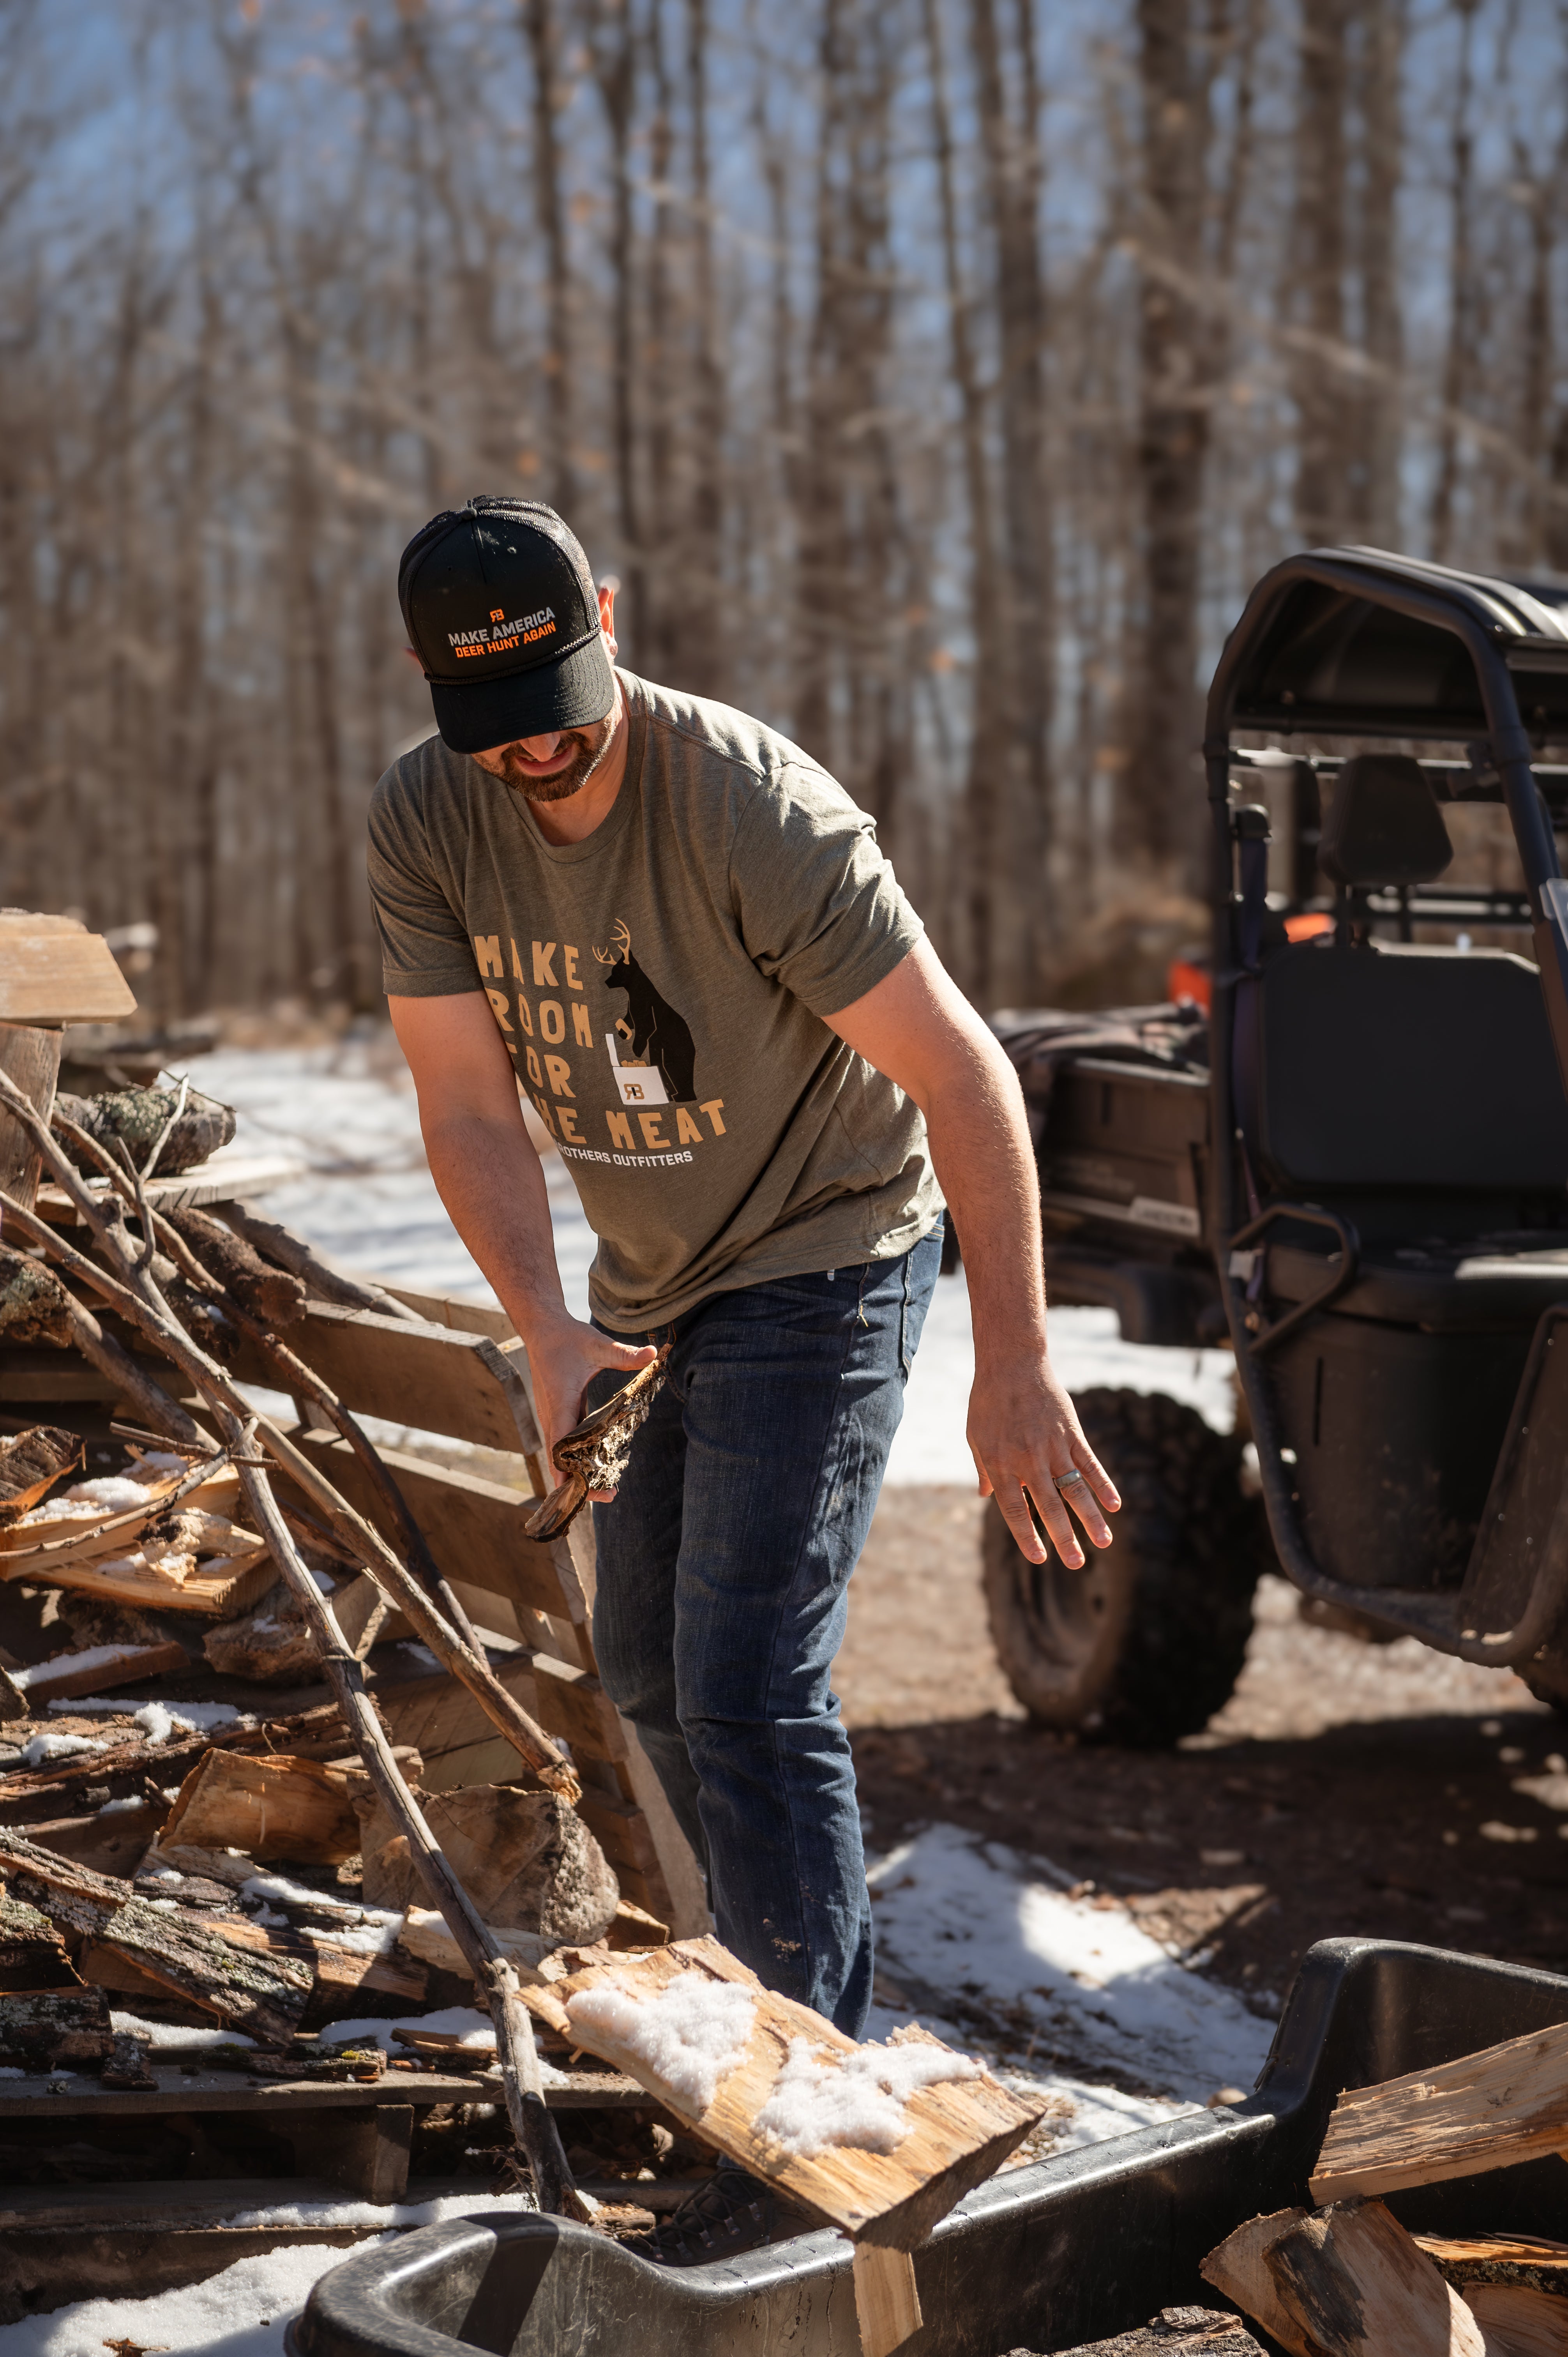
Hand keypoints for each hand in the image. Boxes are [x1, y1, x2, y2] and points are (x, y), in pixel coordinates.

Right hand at [525, 1313, 658, 1498]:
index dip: (568, 1469)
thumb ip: (624, 1354)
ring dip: (577, 1474)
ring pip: (560, 1455)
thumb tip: (653, 1354)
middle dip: (579, 1482)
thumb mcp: (598, 1345)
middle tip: (610, 1496)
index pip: (560, 1443)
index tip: (580, 1490)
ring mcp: (552, 1417)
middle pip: (559, 1459)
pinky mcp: (557, 1415)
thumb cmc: (568, 1338)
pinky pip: (563, 1445)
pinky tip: (593, 1469)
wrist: (542, 1330)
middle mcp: (552, 1415)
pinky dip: (575, 1460)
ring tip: (604, 1491)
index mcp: (560, 1403)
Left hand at [967, 1349, 1119, 1569]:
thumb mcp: (976, 1436)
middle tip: (1077, 1564)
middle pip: (1049, 1506)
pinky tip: (1114, 1505)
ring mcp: (1053, 1447)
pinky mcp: (1072, 1433)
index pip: (1015, 1509)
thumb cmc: (988, 1401)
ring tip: (1104, 1542)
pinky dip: (1103, 1484)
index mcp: (1001, 1464)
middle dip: (1064, 1537)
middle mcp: (1028, 1460)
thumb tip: (984, 1496)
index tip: (1039, 1559)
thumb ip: (984, 1468)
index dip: (1027, 1536)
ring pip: (1075, 1489)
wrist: (1012, 1364)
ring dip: (1091, 1518)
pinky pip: (1090, 1463)